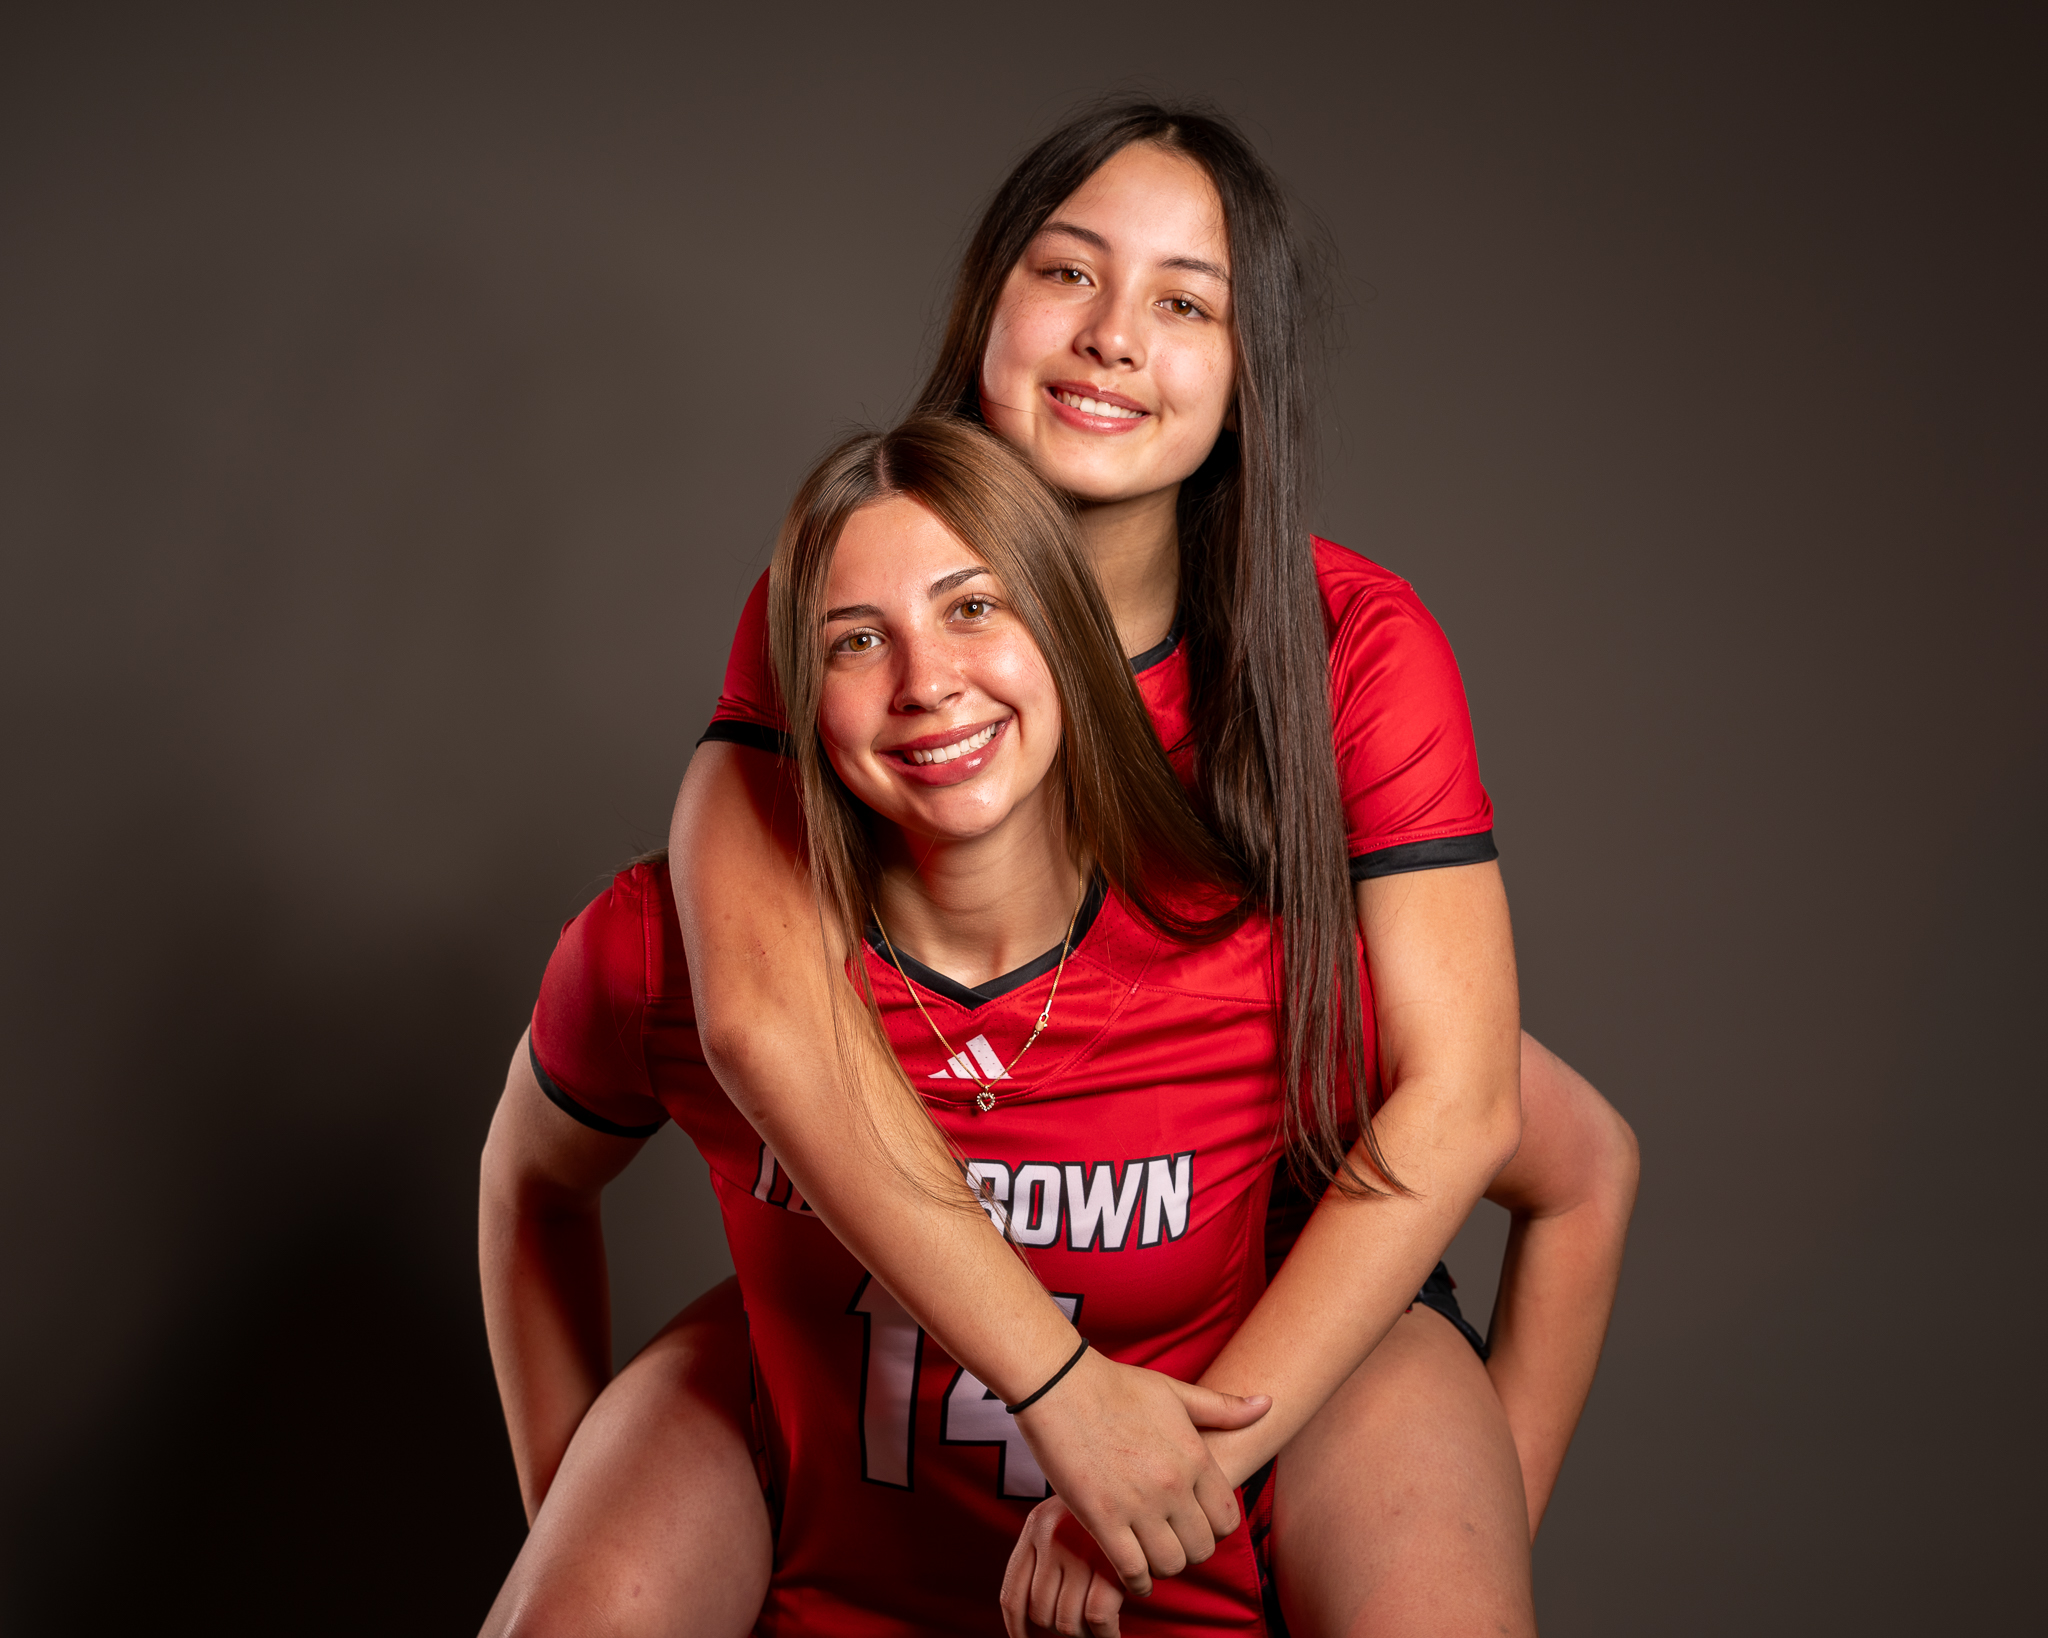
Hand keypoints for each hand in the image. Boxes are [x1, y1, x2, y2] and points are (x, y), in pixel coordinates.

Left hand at [1002, 1496, 1124, 1637]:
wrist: (1138, 1457)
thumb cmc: (1108, 1491)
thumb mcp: (1068, 1508)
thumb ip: (1052, 1546)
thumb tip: (1038, 1613)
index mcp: (1037, 1526)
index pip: (1012, 1596)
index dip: (1016, 1627)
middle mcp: (1052, 1537)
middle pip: (1040, 1613)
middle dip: (1062, 1627)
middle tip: (1082, 1625)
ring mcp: (1080, 1549)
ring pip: (1066, 1622)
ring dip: (1084, 1633)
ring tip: (1101, 1626)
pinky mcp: (1112, 1560)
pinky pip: (1098, 1619)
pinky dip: (1106, 1634)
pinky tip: (1114, 1630)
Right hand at [1012, 1349, 1267, 1595]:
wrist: (1060, 1384)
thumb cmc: (1117, 1385)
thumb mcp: (1176, 1393)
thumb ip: (1223, 1408)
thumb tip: (1267, 1405)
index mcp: (1195, 1456)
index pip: (1227, 1519)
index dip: (1215, 1527)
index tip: (1198, 1523)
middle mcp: (1173, 1485)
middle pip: (1202, 1548)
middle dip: (1190, 1550)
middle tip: (1173, 1541)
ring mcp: (1138, 1505)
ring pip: (1171, 1565)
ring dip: (1164, 1567)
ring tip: (1152, 1555)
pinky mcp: (1102, 1519)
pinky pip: (1132, 1570)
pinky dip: (1137, 1581)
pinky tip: (1133, 1573)